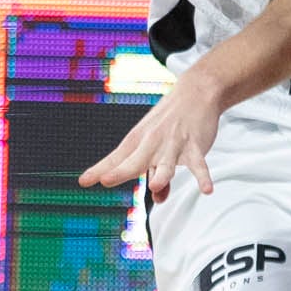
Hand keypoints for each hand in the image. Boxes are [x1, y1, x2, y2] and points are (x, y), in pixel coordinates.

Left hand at [79, 75, 220, 201]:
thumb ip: (156, 174)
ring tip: (155, 187)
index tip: (84, 181)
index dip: (100, 170)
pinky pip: (199, 164)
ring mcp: (174, 144)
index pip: (116, 158)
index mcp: (138, 141)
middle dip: (122, 171)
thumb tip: (158, 197)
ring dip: (162, 175)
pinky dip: (203, 177)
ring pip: (167, 163)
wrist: (196, 93)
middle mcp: (152, 143)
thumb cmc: (170, 123)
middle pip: (136, 161)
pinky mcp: (196, 145)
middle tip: (106, 180)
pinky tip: (206, 190)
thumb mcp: (157, 146)